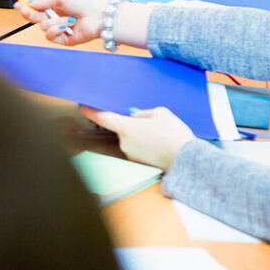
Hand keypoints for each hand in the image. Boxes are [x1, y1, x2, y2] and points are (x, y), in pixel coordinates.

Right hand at [17, 0, 152, 48]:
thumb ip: (44, 1)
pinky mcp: (64, 40)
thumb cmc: (85, 3)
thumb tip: (31, 3)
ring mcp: (60, 29)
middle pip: (36, 18)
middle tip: (23, 9)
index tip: (18, 3)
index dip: (27, 6)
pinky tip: (67, 26)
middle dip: (29, 13)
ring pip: (43, 27)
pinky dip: (57, 30)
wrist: (100, 17)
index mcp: (57, 7)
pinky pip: (50, 36)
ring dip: (54, 22)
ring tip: (68, 19)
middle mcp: (57, 18)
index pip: (38, 7)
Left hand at [80, 106, 194, 169]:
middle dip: (134, 125)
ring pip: (132, 139)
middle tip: (155, 124)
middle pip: (123, 128)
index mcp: (126, 128)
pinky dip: (147, 146)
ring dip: (142, 136)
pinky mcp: (139, 163)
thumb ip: (143, 113)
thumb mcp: (161, 113)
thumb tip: (136, 117)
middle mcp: (124, 143)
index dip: (91, 111)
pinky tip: (161, 145)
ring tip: (162, 136)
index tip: (83, 106)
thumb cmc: (174, 136)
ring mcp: (131, 155)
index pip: (102, 118)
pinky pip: (139, 149)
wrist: (187, 161)